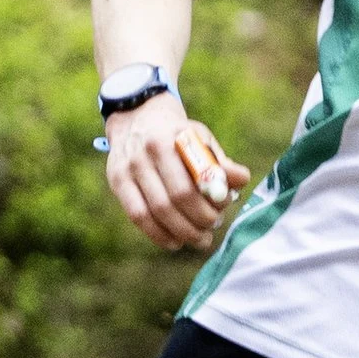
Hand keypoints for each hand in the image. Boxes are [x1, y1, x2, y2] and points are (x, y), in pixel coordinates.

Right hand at [104, 93, 250, 252]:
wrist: (136, 115)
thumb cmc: (177, 135)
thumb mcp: (201, 137)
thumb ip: (219, 161)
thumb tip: (241, 181)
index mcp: (175, 137)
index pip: (198, 175)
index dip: (214, 198)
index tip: (224, 208)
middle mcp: (149, 150)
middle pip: (178, 197)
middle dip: (200, 220)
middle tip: (213, 227)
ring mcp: (129, 166)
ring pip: (157, 211)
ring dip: (182, 232)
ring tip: (199, 239)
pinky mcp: (116, 181)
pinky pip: (137, 217)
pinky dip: (158, 235)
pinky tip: (175, 242)